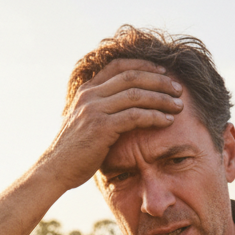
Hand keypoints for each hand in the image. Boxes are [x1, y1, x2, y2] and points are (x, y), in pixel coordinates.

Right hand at [40, 59, 183, 190]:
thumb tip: (119, 108)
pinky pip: (135, 116)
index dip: (143, 65)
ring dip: (161, 98)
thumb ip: (100, 109)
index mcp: (86, 90)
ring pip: (136, 94)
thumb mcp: (84, 122)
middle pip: (132, 77)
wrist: (56, 169)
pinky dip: (154, 116)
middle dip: (159, 81)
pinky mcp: (101, 127)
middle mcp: (90, 95)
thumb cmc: (74, 151)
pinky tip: (168, 121)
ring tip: (179, 105)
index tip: (163, 72)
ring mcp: (94, 109)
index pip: (118, 66)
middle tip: (178, 89)